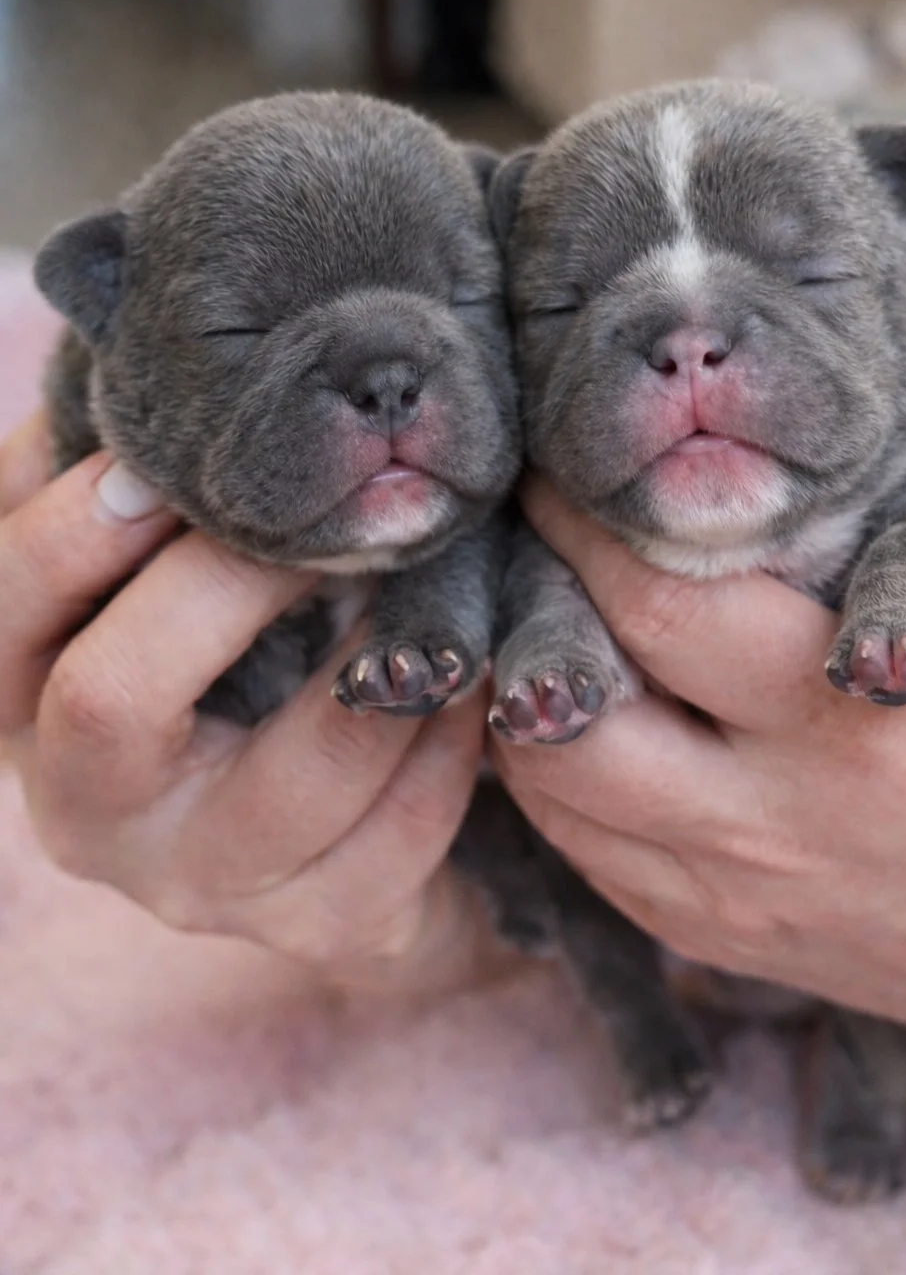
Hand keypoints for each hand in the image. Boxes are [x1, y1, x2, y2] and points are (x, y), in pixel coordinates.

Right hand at [0, 414, 496, 996]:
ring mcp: (204, 887)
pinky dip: (452, 735)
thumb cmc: (220, 658)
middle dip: (229, 581)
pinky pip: (404, 826)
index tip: (158, 463)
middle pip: (112, 700)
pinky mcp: (321, 925)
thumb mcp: (148, 583)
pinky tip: (464, 676)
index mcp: (25, 708)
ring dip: (380, 655)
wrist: (321, 825)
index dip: (73, 530)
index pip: (2, 613)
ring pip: (296, 773)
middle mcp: (90, 815)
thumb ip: (129, 498)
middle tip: (328, 512)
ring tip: (430, 574)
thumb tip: (129, 374)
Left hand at [492, 390, 905, 1073]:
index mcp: (854, 717)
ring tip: (531, 615)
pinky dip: (549, 768)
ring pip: (551, 779)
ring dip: (522, 686)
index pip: (664, 604)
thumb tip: (902, 385)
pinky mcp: (696, 932)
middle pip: (581, 697)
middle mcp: (773, 811)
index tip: (561, 468)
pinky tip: (568, 710)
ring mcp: (724, 885)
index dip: (586, 526)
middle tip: (520, 529)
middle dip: (529, 594)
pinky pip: (573, 844)